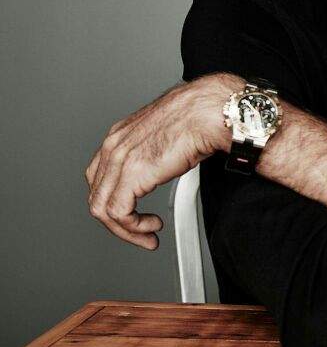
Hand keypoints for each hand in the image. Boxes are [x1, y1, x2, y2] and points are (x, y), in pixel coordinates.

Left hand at [85, 74, 237, 249]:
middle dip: (118, 221)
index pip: (100, 176)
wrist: (209, 112)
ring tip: (147, 234)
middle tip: (140, 231)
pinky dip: (133, 228)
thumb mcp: (167, 136)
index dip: (115, 199)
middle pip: (97, 194)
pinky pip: (118, 213)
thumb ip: (156, 153)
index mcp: (120, 136)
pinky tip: (151, 226)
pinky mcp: (131, 175)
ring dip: (126, 229)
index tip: (133, 212)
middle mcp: (114, 146)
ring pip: (102, 208)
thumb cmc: (199, 117)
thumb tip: (165, 168)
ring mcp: (119, 160)